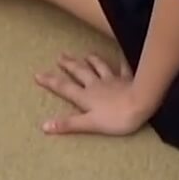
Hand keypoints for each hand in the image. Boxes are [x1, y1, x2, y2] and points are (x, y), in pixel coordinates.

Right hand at [33, 52, 155, 135]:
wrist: (141, 105)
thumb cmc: (116, 118)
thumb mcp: (89, 124)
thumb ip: (68, 124)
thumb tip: (44, 126)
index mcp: (86, 96)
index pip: (64, 87)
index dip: (50, 81)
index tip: (38, 74)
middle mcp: (96, 85)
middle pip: (80, 72)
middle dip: (69, 65)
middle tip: (60, 56)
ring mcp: (112, 80)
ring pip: (99, 67)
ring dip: (91, 60)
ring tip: (86, 53)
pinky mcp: (127, 79)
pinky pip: (123, 67)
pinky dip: (121, 60)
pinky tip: (121, 53)